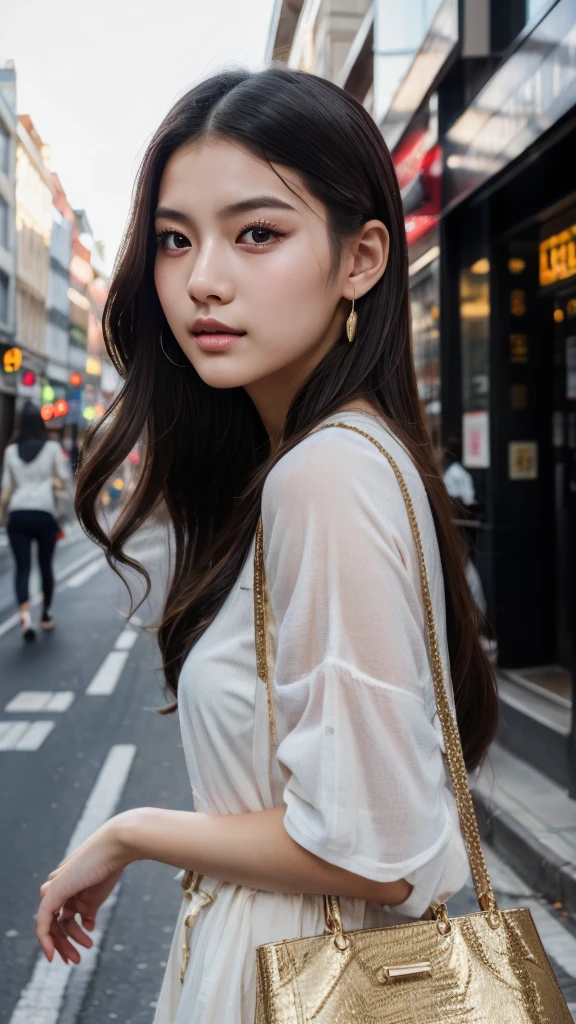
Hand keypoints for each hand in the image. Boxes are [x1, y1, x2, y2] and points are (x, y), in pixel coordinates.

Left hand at [36, 816, 131, 964]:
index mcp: (67, 886)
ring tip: (79, 957)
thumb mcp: (97, 894)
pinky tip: (54, 954)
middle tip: (77, 960)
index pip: (63, 915)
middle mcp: (57, 887)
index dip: (70, 934)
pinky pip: (43, 922)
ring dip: (63, 945)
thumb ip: (88, 909)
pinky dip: (47, 940)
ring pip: (51, 925)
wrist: (115, 847)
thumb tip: (87, 926)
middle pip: (56, 922)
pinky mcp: (53, 892)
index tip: (86, 944)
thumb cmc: (110, 867)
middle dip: (65, 944)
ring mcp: (54, 889)